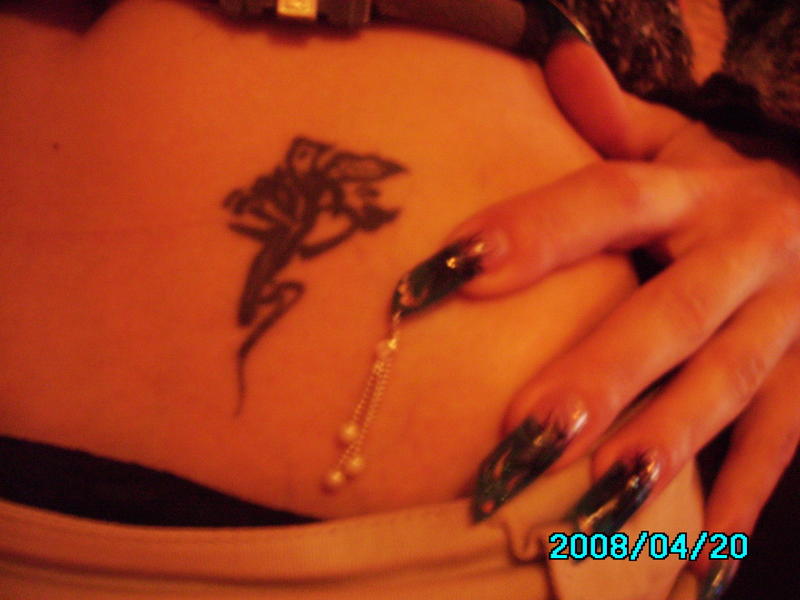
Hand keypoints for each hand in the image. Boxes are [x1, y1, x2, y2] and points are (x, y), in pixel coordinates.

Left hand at [462, 36, 799, 597]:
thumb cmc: (725, 190)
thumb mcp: (678, 145)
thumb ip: (613, 119)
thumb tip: (554, 55)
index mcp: (695, 190)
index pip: (605, 199)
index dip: (534, 232)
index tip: (452, 273)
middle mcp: (746, 251)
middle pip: (671, 312)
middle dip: (603, 373)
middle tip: (525, 431)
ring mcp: (790, 320)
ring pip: (731, 385)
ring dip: (669, 443)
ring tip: (601, 498)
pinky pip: (784, 443)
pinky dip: (743, 501)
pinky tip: (697, 559)